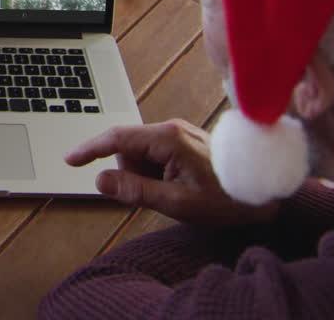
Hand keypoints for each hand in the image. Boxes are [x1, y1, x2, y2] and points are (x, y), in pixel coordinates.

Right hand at [66, 120, 279, 225]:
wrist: (264, 194)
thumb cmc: (226, 199)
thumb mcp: (177, 203)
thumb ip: (135, 191)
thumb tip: (101, 181)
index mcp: (168, 139)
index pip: (116, 138)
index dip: (89, 149)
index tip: (69, 160)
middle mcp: (170, 129)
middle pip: (127, 149)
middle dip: (131, 174)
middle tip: (157, 196)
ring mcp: (178, 133)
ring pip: (140, 154)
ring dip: (145, 175)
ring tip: (174, 192)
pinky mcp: (183, 141)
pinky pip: (155, 155)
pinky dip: (157, 173)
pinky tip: (180, 186)